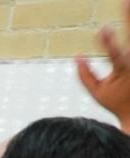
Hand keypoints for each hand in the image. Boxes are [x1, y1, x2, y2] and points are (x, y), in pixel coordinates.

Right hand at [78, 2, 129, 126]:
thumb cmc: (118, 103)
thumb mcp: (98, 94)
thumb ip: (85, 76)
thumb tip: (77, 56)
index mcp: (124, 72)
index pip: (115, 54)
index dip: (107, 41)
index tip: (101, 28)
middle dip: (129, 17)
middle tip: (125, 0)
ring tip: (127, 2)